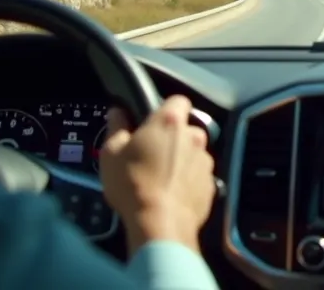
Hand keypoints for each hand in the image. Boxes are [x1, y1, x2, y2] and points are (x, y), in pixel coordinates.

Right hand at [99, 95, 215, 254]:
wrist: (160, 224)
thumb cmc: (133, 185)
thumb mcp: (111, 153)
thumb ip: (116, 127)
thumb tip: (117, 113)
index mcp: (170, 122)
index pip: (178, 100)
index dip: (166, 108)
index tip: (153, 121)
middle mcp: (194, 137)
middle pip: (187, 129)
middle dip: (173, 138)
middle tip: (153, 154)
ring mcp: (206, 162)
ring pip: (194, 154)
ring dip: (182, 161)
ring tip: (161, 178)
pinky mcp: (211, 186)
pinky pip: (199, 177)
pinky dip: (189, 182)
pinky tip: (172, 194)